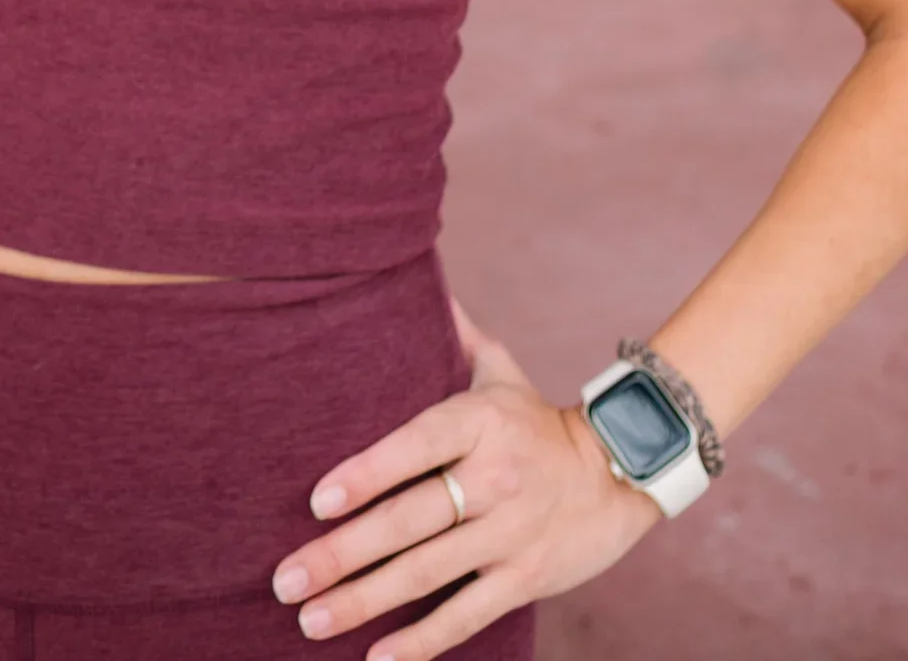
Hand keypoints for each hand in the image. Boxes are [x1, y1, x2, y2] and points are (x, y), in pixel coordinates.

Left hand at [270, 294, 660, 659]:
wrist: (622, 472)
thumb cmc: (540, 421)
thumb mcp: (503, 371)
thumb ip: (458, 336)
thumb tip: (422, 285)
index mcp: (479, 423)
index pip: (414, 447)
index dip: (366, 473)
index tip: (316, 500)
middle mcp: (493, 479)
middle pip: (408, 521)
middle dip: (341, 554)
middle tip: (285, 580)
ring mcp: (510, 533)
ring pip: (426, 573)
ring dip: (363, 600)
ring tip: (309, 618)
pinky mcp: (525, 577)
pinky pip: (466, 614)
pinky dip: (421, 643)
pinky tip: (376, 658)